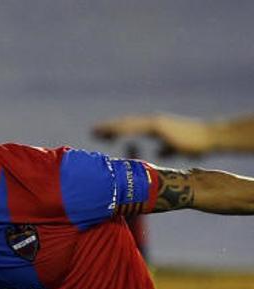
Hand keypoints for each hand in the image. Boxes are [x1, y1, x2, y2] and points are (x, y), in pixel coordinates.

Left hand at [92, 114, 211, 156]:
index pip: (131, 128)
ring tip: (97, 132)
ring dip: (112, 127)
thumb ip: (165, 149)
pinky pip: (136, 128)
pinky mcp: (158, 126)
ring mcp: (154, 123)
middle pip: (125, 124)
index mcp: (154, 127)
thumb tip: (158, 154)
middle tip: (93, 131)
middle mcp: (152, 122)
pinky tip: (113, 133)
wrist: (208, 138)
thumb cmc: (194, 143)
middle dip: (109, 127)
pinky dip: (124, 130)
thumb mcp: (175, 148)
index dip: (116, 131)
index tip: (102, 135)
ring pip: (128, 124)